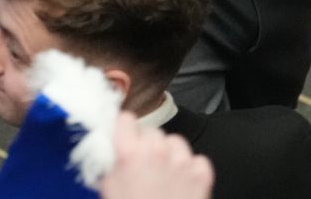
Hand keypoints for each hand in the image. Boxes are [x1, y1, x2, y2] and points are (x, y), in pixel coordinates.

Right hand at [98, 113, 213, 198]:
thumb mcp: (109, 191)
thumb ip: (110, 166)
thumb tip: (110, 152)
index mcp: (130, 155)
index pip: (126, 119)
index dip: (123, 129)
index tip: (123, 137)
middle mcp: (157, 152)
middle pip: (151, 130)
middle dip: (145, 145)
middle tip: (142, 166)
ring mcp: (182, 162)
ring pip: (175, 141)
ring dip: (168, 154)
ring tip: (162, 175)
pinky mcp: (201, 174)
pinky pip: (196, 159)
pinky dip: (190, 168)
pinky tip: (181, 183)